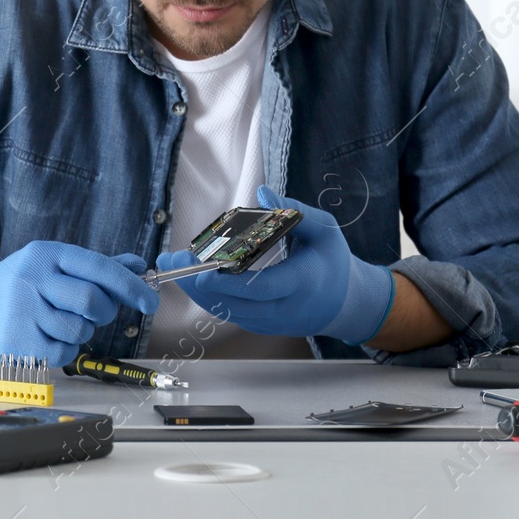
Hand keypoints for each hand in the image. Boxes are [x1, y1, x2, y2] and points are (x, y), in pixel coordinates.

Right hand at [0, 241, 158, 364]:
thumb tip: (138, 267)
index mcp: (48, 254)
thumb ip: (98, 267)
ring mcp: (23, 310)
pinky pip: (63, 351)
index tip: (150, 301)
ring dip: (81, 331)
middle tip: (98, 314)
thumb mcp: (57, 264)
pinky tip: (49, 336)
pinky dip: (65, 348)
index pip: (99, 268)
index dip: (130, 286)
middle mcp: (33, 278)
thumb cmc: (27, 283)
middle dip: (104, 312)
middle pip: (91, 301)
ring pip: (79, 330)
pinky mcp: (17, 341)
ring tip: (62, 322)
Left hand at [156, 185, 395, 344]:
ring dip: (196, 289)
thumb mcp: (324, 230)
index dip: (229, 282)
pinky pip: (229, 313)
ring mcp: (270, 322)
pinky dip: (208, 295)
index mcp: (301, 283)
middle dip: (199, 282)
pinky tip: (191, 273)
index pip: (261, 288)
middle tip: (173, 258)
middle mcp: (283, 309)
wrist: (345, 303)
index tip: (202, 270)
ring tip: (173, 263)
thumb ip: (295, 211)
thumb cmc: (333, 261)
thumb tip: (262, 193)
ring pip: (227, 311)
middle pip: (234, 303)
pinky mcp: (260, 325)